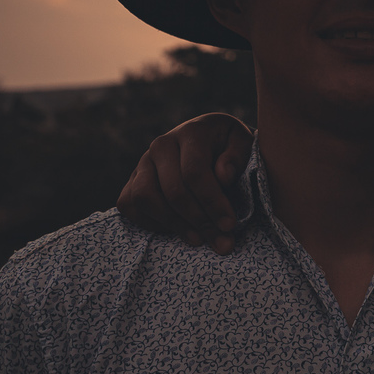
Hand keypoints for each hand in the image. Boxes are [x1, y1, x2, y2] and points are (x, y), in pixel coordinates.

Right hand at [117, 113, 253, 253]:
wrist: (208, 141)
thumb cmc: (229, 147)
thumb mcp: (244, 144)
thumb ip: (237, 157)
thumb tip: (223, 176)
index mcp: (191, 132)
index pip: (195, 172)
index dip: (212, 202)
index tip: (229, 224)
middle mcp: (162, 145)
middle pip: (173, 190)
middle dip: (199, 221)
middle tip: (220, 240)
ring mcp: (143, 162)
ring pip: (145, 198)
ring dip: (173, 224)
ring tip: (198, 239)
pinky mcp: (132, 179)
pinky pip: (129, 205)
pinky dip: (150, 223)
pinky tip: (177, 230)